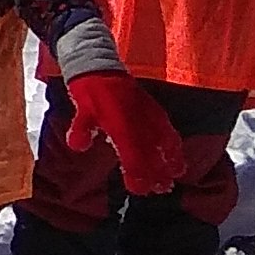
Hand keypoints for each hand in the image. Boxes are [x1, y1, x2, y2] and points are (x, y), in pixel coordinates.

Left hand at [66, 67, 189, 199]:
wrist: (99, 64)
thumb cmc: (90, 89)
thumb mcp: (82, 109)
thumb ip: (81, 128)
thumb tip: (78, 146)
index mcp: (121, 124)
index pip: (133, 157)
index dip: (138, 176)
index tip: (140, 190)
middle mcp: (139, 122)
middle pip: (153, 154)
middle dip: (159, 173)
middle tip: (162, 189)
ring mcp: (149, 114)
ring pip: (166, 141)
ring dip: (171, 159)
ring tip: (176, 173)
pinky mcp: (154, 108)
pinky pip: (168, 128)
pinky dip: (174, 142)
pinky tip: (175, 150)